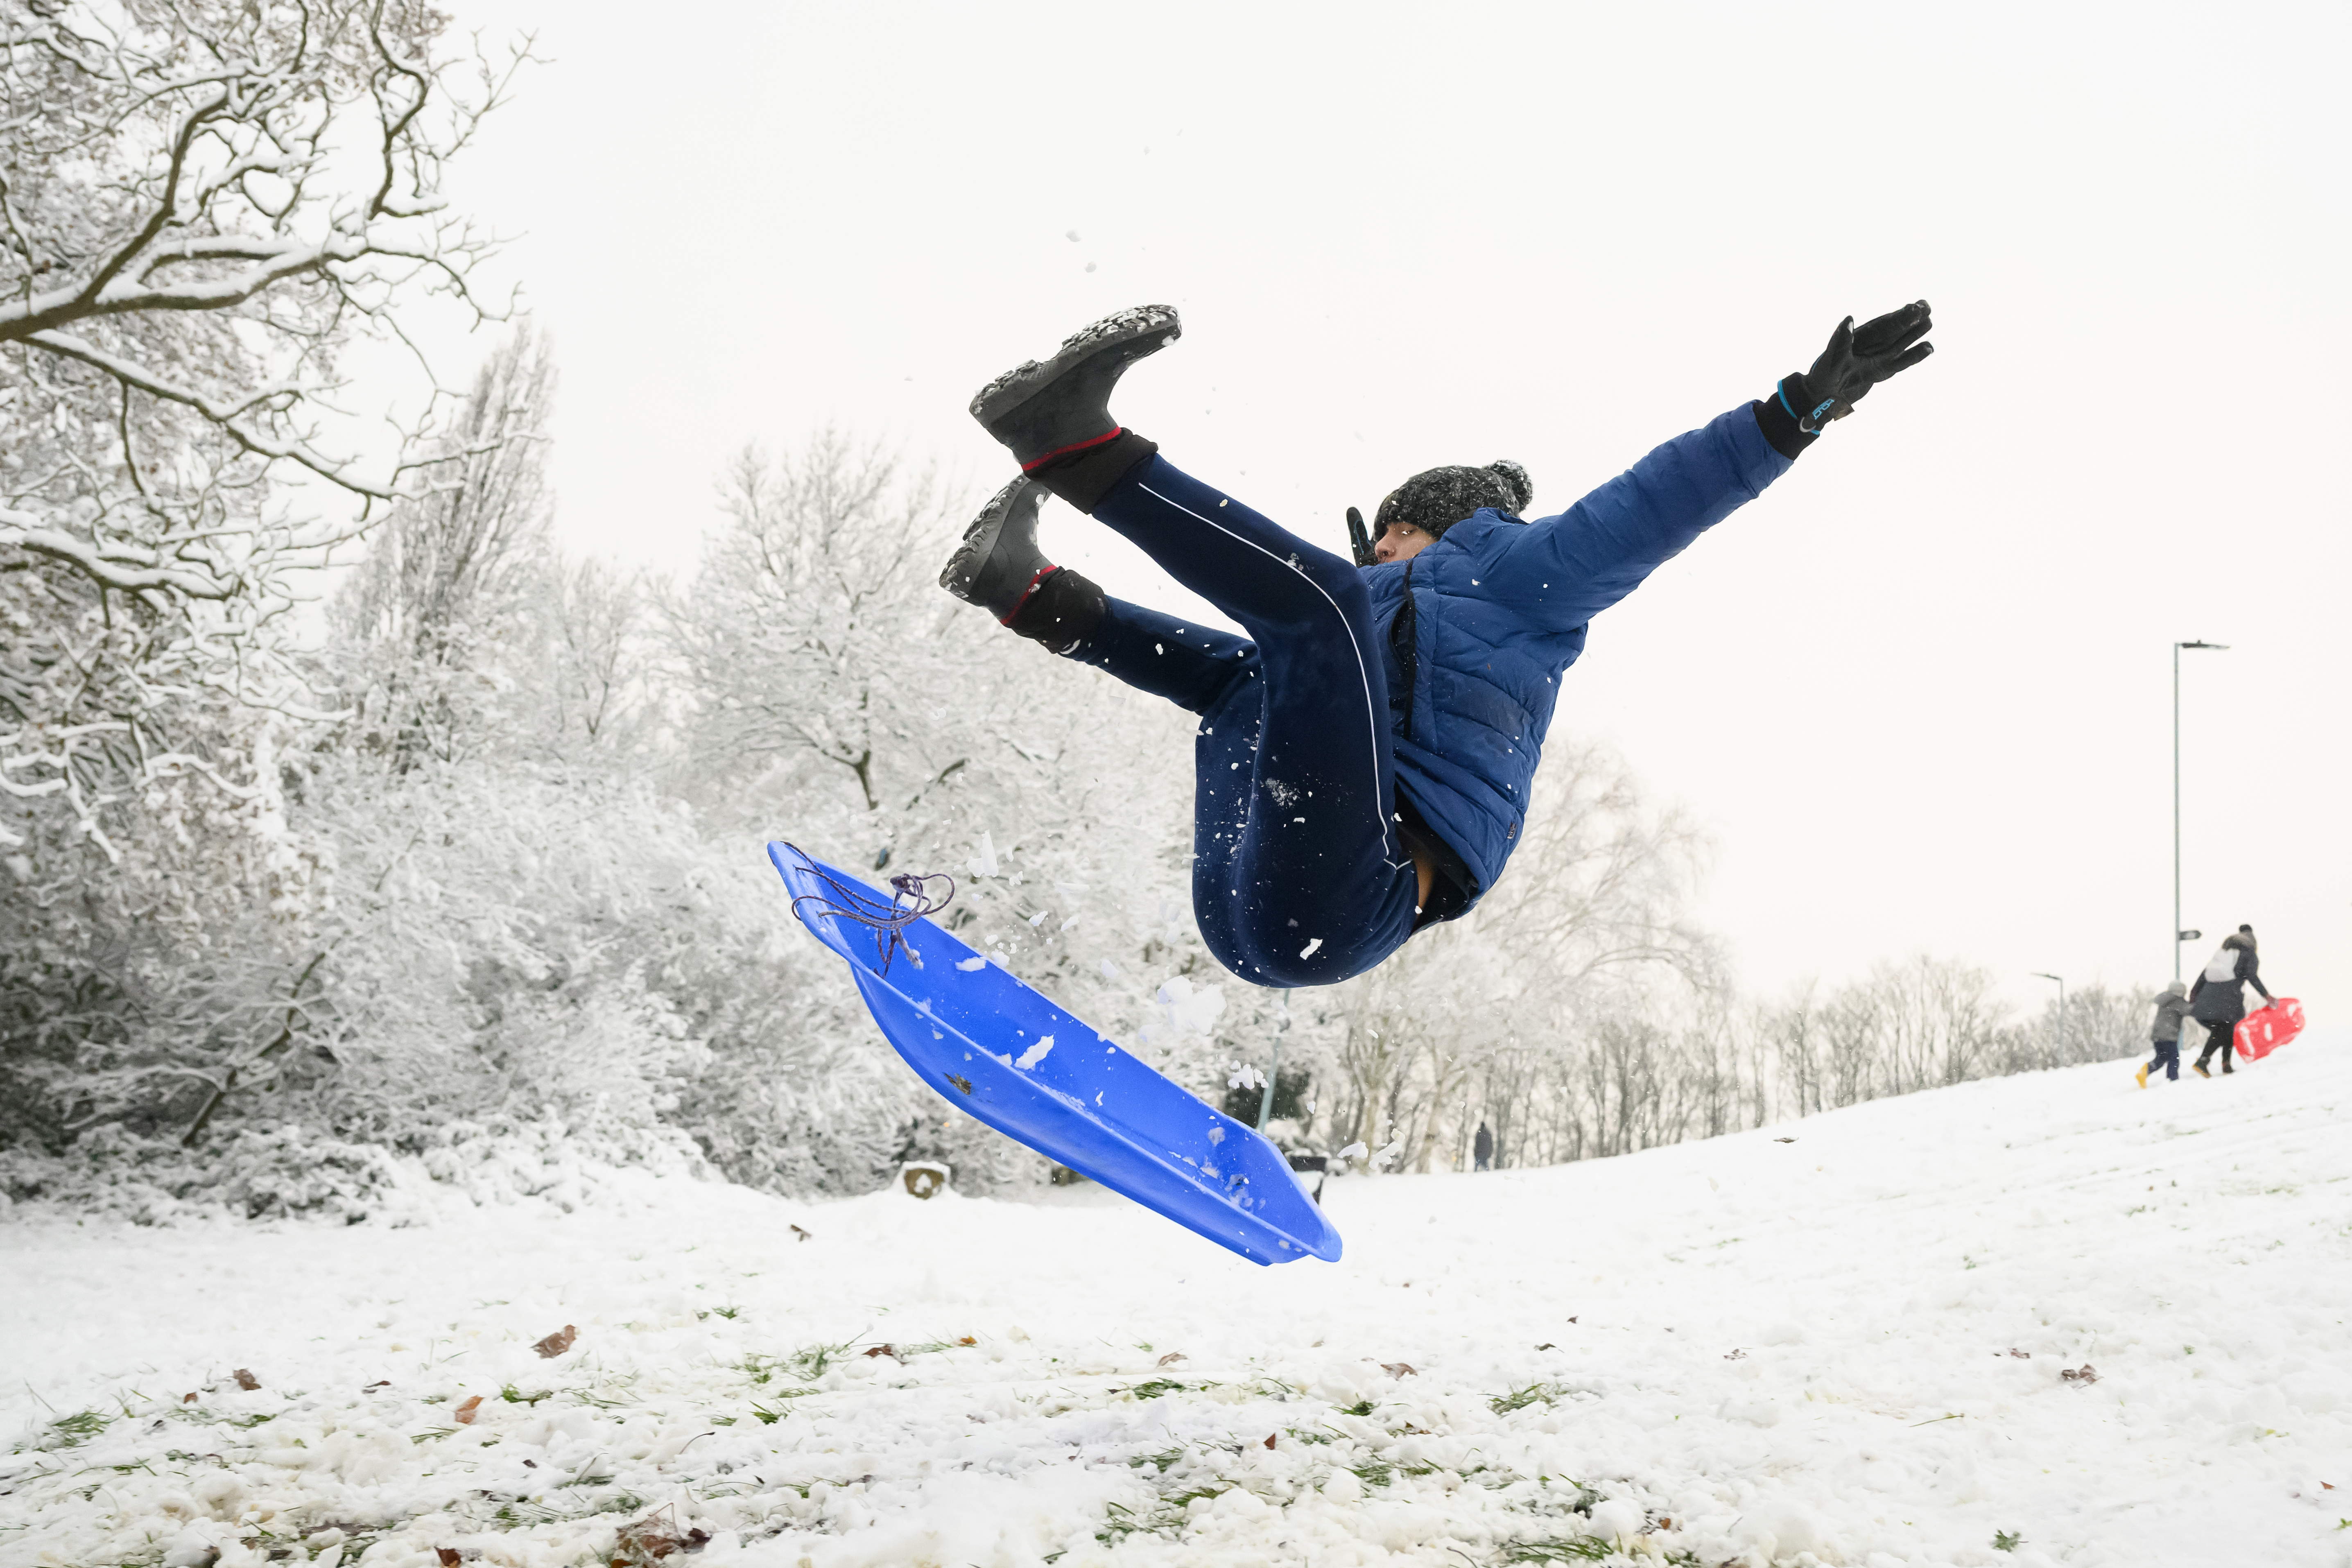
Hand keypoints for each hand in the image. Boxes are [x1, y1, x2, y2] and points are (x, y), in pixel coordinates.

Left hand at [1786, 300, 1934, 431]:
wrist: (1825, 395)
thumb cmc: (1825, 374)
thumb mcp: (1832, 358)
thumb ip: (1841, 340)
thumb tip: (1848, 319)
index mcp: (1861, 337)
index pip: (1884, 324)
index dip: (1899, 316)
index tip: (1914, 307)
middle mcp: (1873, 343)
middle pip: (1896, 329)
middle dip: (1911, 319)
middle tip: (1927, 308)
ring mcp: (1880, 356)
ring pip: (1902, 342)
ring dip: (1915, 333)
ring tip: (1929, 321)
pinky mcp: (1884, 370)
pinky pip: (1902, 362)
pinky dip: (1914, 356)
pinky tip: (1928, 347)